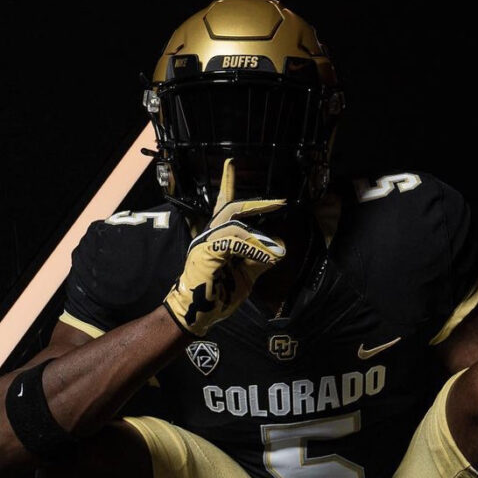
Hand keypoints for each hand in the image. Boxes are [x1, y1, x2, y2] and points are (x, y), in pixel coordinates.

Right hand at [164, 158, 286, 335]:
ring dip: (260, 240)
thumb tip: (280, 247)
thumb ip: (260, 259)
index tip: (231, 163)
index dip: (227, 183)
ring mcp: (205, 242)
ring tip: (275, 253)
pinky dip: (254, 249)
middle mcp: (209, 234)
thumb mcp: (246, 274)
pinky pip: (233, 242)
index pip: (224, 206)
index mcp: (218, 237)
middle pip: (232, 208)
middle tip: (280, 202)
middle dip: (258, 204)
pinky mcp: (206, 252)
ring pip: (236, 226)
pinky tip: (267, 258)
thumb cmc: (218, 294)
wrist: (197, 314)